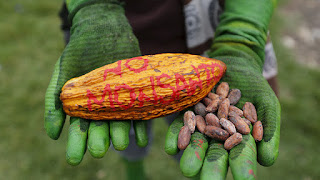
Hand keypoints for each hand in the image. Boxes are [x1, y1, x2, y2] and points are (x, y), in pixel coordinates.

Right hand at [44, 0, 147, 164]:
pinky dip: (140, 125)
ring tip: (121, 143)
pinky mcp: (135, 94)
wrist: (102, 30)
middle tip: (100, 150)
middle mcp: (102, 108)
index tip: (74, 159)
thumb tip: (52, 135)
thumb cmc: (78, 52)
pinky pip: (139, 112)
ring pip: (120, 122)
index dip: (76, 145)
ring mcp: (119, 101)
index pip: (79, 130)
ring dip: (120, 134)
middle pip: (100, 129)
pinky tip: (141, 138)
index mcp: (83, 107)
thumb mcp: (61, 75)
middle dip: (100, 140)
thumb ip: (54, 103)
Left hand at [165, 0, 279, 178]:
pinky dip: (177, 136)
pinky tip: (171, 147)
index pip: (241, 156)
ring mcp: (201, 123)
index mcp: (238, 139)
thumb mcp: (267, 104)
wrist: (233, 63)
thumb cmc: (254, 85)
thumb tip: (268, 161)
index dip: (242, 167)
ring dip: (192, 154)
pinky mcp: (188, 111)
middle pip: (215, 153)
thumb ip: (269, 129)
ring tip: (187, 168)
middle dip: (210, 166)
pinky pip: (180, 125)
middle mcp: (218, 135)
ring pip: (196, 142)